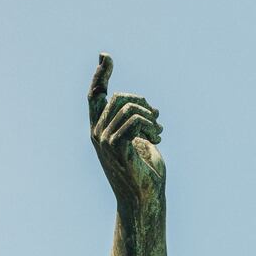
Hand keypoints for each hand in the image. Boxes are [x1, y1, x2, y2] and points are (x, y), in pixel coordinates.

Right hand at [88, 55, 163, 208]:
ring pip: (129, 108)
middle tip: (157, 116)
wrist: (145, 199)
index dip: (100, 76)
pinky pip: (134, 120)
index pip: (95, 97)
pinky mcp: (116, 147)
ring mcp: (104, 140)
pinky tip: (157, 138)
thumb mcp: (142, 142)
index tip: (106, 56)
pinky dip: (150, 125)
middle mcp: (98, 133)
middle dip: (141, 100)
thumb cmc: (146, 174)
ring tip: (159, 132)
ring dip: (151, 117)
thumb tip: (149, 108)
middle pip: (118, 97)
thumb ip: (139, 123)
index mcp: (102, 130)